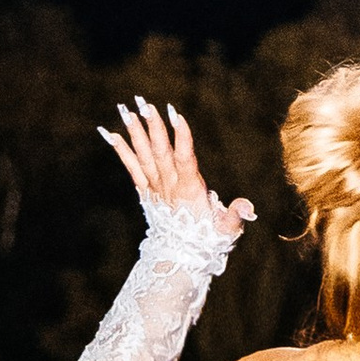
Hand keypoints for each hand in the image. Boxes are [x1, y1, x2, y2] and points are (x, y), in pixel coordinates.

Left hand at [100, 99, 254, 247]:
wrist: (181, 256)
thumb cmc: (209, 239)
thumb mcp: (227, 230)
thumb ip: (236, 215)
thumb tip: (248, 207)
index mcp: (189, 191)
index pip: (185, 159)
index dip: (181, 137)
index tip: (176, 115)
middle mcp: (169, 186)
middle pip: (160, 152)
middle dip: (153, 127)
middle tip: (145, 104)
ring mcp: (155, 188)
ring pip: (144, 156)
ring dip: (135, 132)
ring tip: (126, 110)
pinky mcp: (146, 191)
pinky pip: (131, 167)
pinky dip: (121, 150)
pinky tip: (111, 134)